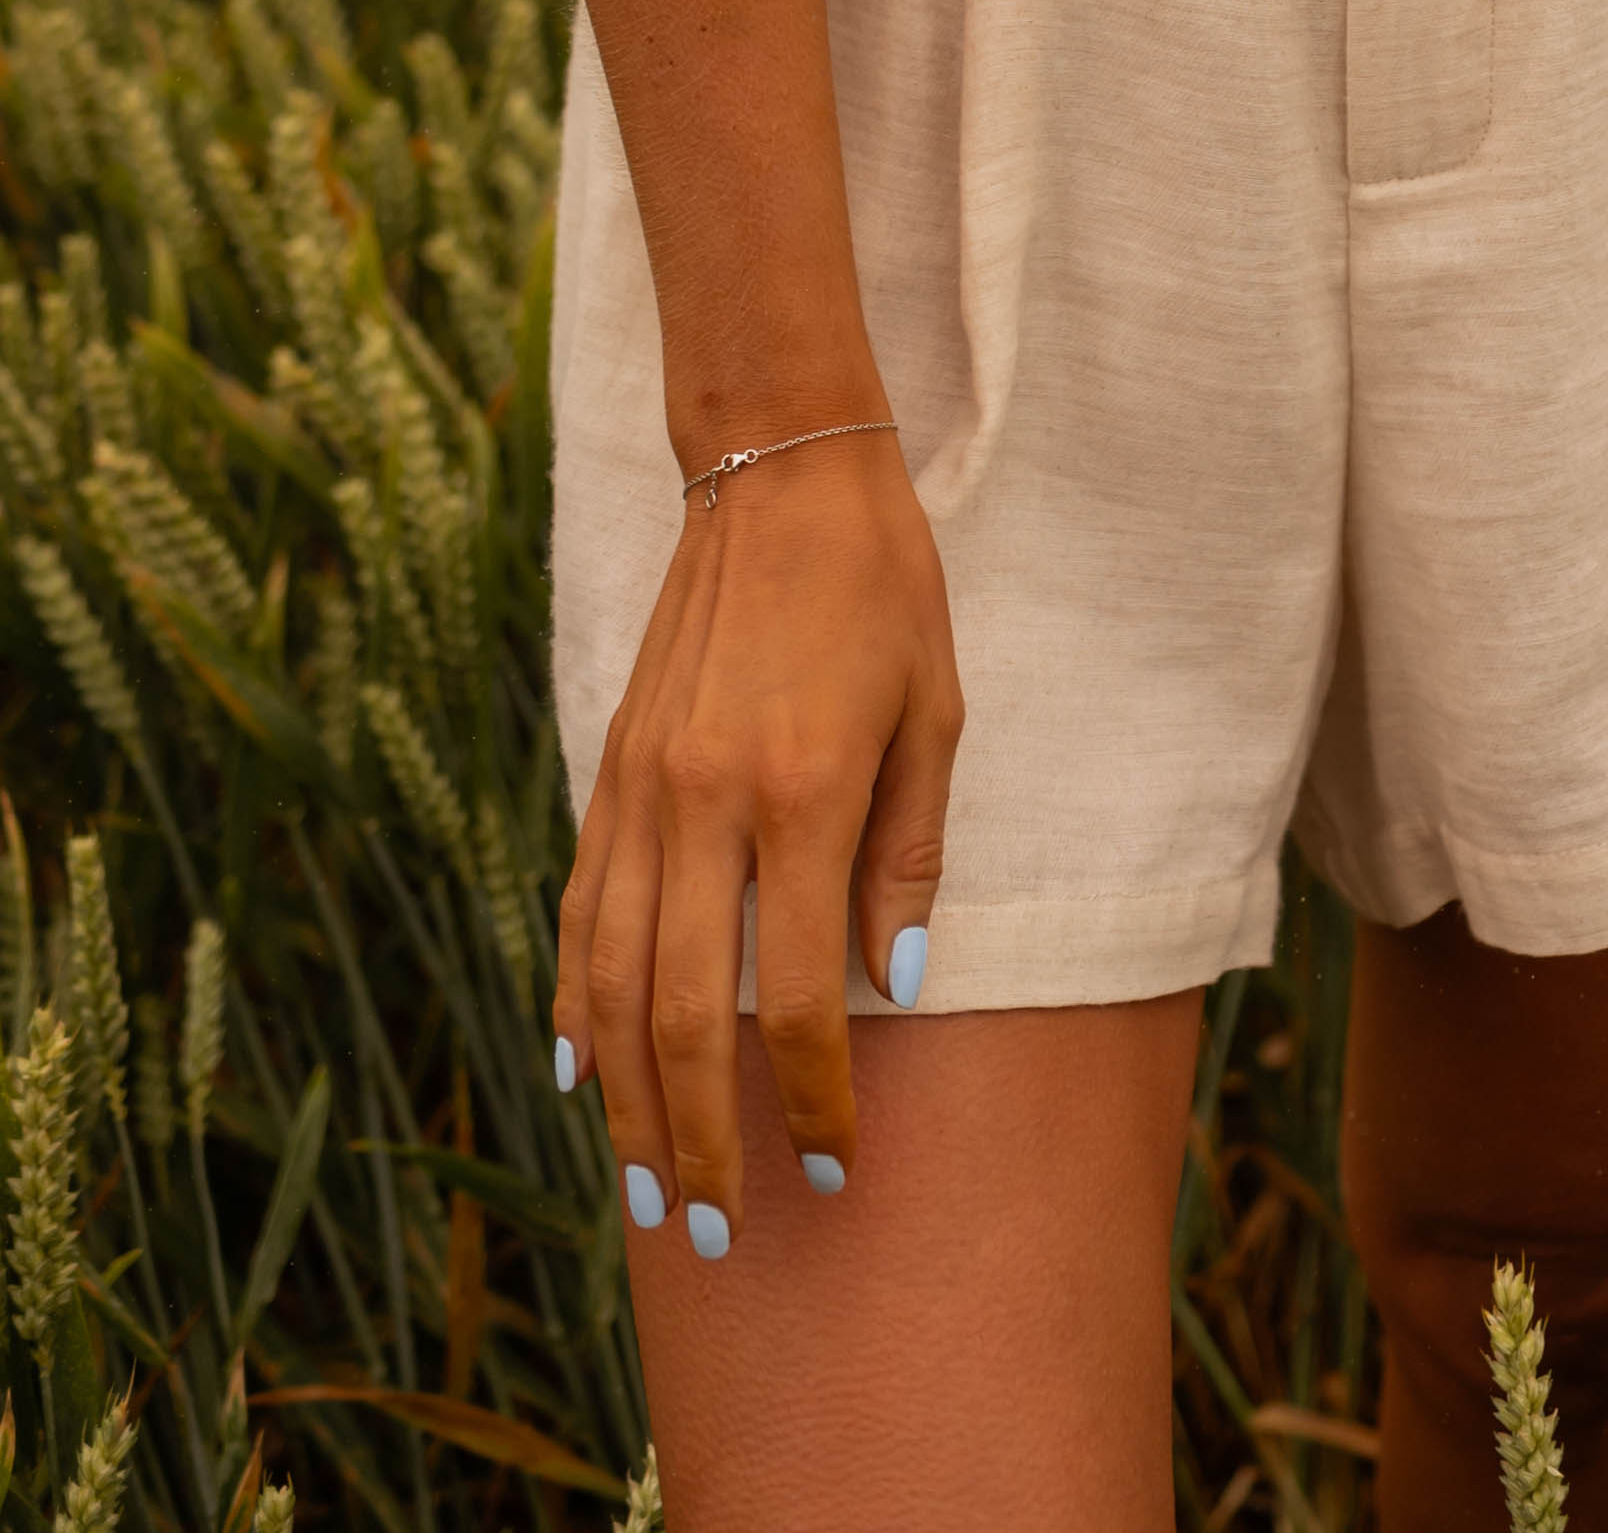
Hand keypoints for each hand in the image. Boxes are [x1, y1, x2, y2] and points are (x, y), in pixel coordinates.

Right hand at [555, 431, 965, 1253]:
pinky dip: (572, 1000)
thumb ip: (908, 855)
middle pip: (680, 1018)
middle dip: (699, 1141)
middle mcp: (704, 801)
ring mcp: (642, 787)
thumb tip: (890, 990)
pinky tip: (580, 1070)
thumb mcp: (935, 715)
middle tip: (716, 1232)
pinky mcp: (610, 768)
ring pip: (609, 982)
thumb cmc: (884, 590)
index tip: (836, 1163)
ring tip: (645, 1191)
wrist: (780, 474)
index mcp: (800, 793)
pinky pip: (580, 910)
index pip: (791, 1001)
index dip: (813, 1099)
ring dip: (623, 1100)